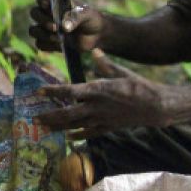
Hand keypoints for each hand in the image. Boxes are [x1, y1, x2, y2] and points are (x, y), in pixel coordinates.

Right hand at [29, 0, 104, 52]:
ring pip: (33, 30)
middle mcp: (47, 13)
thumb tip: (63, 27)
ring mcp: (46, 28)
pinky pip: (40, 44)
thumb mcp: (87, 14)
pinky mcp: (48, 41)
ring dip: (43, 35)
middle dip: (43, 20)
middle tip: (56, 27)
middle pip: (34, 13)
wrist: (96, 35)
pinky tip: (60, 45)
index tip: (47, 4)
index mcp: (55, 1)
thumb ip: (75, 17)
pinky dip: (48, 45)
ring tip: (59, 39)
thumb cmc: (91, 19)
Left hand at [34, 52, 172, 138]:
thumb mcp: (121, 72)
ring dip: (58, 127)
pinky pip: (90, 133)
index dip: (53, 91)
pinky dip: (78, 136)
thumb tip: (94, 51)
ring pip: (75, 125)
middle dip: (49, 116)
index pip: (69, 90)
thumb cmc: (138, 86)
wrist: (156, 106)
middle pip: (67, 113)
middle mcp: (96, 106)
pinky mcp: (108, 128)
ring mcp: (101, 119)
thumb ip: (104, 64)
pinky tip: (69, 138)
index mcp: (97, 90)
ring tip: (44, 129)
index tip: (38, 91)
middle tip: (33, 118)